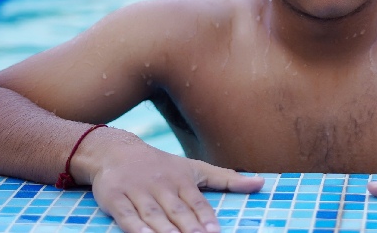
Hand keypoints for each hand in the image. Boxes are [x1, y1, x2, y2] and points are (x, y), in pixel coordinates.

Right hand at [90, 145, 263, 232]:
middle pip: (177, 211)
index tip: (215, 232)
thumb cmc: (161, 165)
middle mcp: (161, 185)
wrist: (116, 151)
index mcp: (182, 180)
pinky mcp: (115, 199)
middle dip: (189, 228)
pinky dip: (135, 228)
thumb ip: (227, 179)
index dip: (206, 218)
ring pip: (153, 215)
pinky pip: (126, 217)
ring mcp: (137, 192)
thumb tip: (261, 183)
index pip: (197, 203)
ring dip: (165, 230)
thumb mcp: (195, 168)